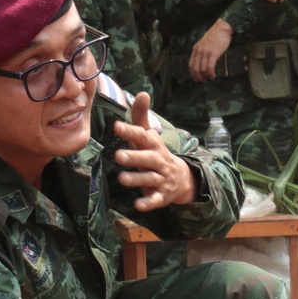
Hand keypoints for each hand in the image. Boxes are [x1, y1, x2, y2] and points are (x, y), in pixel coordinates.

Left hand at [114, 92, 196, 209]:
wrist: (181, 179)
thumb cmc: (156, 153)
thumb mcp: (149, 136)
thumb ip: (141, 117)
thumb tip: (142, 93)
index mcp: (154, 145)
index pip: (143, 136)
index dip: (131, 132)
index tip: (116, 126)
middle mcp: (159, 161)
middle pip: (148, 158)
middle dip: (134, 157)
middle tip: (118, 156)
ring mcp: (162, 179)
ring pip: (150, 178)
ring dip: (136, 179)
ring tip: (121, 178)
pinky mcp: (162, 195)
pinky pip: (156, 200)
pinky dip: (148, 203)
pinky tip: (138, 205)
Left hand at [188, 18, 233, 82]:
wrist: (222, 28)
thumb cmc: (215, 35)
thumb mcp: (204, 43)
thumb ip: (201, 51)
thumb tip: (203, 62)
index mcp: (196, 49)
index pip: (191, 64)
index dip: (192, 73)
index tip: (195, 78)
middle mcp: (199, 51)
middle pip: (195, 68)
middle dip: (198, 77)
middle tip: (203, 81)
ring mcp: (205, 52)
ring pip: (202, 69)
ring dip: (205, 76)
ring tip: (209, 79)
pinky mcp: (213, 54)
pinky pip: (209, 67)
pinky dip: (210, 73)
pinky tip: (213, 76)